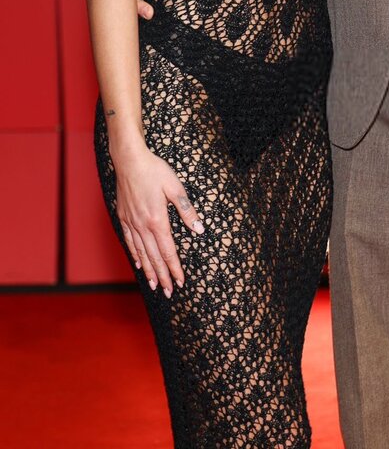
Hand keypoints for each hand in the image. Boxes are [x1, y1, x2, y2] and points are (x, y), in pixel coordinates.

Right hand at [113, 141, 204, 294]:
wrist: (129, 160)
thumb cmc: (154, 171)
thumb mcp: (175, 187)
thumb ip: (187, 210)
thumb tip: (199, 229)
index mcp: (157, 220)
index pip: (168, 251)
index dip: (175, 268)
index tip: (180, 282)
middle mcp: (142, 225)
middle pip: (155, 257)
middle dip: (163, 276)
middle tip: (169, 292)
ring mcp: (131, 222)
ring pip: (141, 253)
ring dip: (149, 271)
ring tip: (155, 286)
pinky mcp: (123, 217)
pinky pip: (129, 242)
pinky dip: (135, 255)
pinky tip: (139, 264)